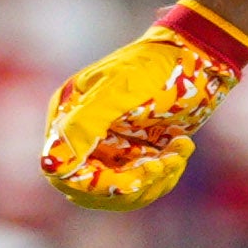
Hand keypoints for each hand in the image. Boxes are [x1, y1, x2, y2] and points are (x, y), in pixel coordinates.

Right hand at [42, 5, 247, 209]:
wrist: (197, 54)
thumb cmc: (154, 64)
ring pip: (122, 193)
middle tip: (164, 164)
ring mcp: (110, 146)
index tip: (134, 180)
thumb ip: (82, 126)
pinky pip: (144, 185)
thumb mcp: (118, 91)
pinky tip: (182, 147)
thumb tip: (50, 166)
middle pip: (93, 189)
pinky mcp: (136, 154)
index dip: (96, 186)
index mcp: (67, 115)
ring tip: (180, 151)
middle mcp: (84, 135)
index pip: (65, 173)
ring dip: (155, 179)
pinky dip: (166, 174)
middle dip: (133, 184)